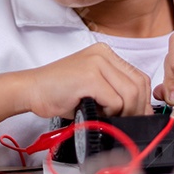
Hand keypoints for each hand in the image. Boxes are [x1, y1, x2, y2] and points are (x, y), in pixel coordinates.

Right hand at [19, 43, 151, 119]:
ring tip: (107, 116)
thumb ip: (115, 90)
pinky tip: (95, 112)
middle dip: (136, 108)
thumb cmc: (58, 91)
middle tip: (124, 121)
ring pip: (130, 94)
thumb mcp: (93, 86)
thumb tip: (141, 109)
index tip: (137, 114)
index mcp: (105, 53)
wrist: (31, 90)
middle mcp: (103, 54)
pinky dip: (109, 113)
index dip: (142, 100)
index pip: (139, 77)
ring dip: (123, 112)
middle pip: (139, 85)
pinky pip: (115, 101)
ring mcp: (97, 63)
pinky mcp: (90, 77)